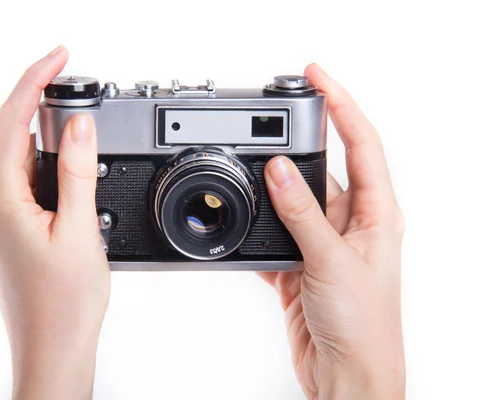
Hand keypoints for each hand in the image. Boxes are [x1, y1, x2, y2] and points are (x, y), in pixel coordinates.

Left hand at [0, 46, 109, 398]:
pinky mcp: (10, 231)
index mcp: (1, 199)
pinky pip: (26, 185)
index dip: (35, 79)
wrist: (53, 350)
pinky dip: (50, 169)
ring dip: (52, 141)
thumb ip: (80, 173)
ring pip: (22, 162)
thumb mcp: (81, 231)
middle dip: (45, 105)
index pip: (12, 120)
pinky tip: (72, 177)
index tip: (59, 56)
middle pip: (15, 136)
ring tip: (85, 134)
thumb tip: (82, 125)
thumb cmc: (63, 305)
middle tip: (78, 87)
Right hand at [261, 64, 404, 398]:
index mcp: (377, 213)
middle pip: (324, 166)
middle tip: (269, 119)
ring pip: (294, 201)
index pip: (362, 143)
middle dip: (297, 143)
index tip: (317, 77)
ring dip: (272, 191)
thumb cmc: (364, 326)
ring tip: (250, 175)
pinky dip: (257, 229)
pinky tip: (244, 227)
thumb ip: (302, 214)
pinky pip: (275, 234)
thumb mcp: (331, 261)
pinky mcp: (301, 264)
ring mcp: (325, 243)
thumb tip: (278, 170)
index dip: (342, 104)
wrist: (346, 375)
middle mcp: (353, 223)